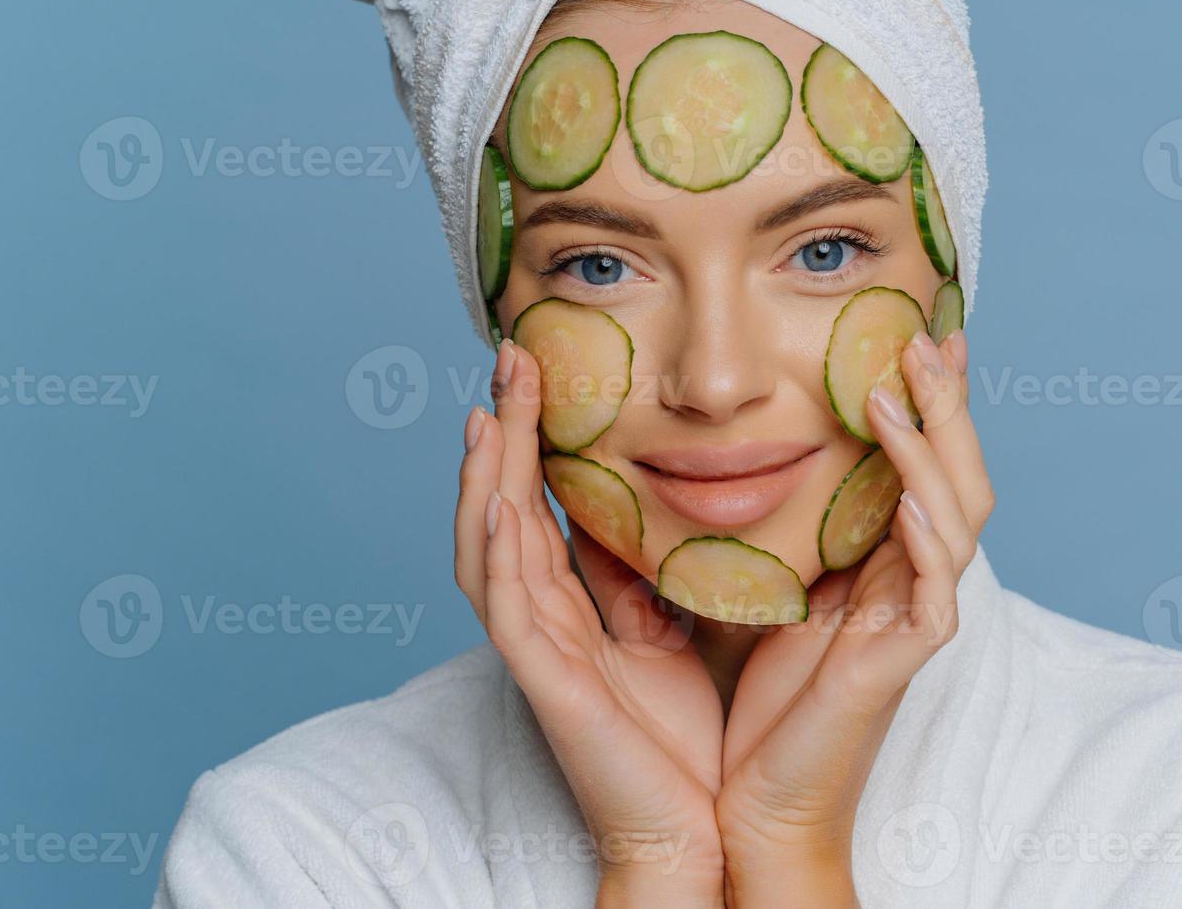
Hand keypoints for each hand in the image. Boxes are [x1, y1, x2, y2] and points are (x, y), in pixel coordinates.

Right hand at [454, 339, 725, 904]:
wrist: (697, 824)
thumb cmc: (681, 737)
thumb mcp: (665, 631)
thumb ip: (636, 575)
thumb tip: (638, 509)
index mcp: (569, 605)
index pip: (534, 503)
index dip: (527, 436)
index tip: (537, 366)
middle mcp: (541, 620)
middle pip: (500, 509)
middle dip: (500, 434)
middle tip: (507, 357)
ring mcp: (538, 653)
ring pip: (489, 551)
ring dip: (484, 479)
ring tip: (487, 412)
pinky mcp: (550, 689)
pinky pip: (512, 615)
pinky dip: (500, 559)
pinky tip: (501, 508)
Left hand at [714, 328, 991, 907]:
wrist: (752, 797)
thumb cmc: (753, 699)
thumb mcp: (759, 586)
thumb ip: (768, 525)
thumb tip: (729, 454)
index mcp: (885, 563)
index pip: (923, 465)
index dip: (930, 403)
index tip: (916, 333)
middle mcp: (914, 580)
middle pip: (960, 472)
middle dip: (949, 403)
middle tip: (927, 337)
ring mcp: (919, 616)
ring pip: (960, 511)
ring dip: (934, 443)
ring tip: (901, 385)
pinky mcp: (906, 654)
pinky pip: (936, 578)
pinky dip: (924, 524)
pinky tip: (901, 486)